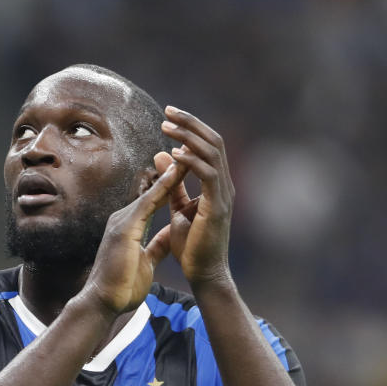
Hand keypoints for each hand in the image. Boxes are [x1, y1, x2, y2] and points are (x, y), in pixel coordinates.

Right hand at [81, 161, 182, 313]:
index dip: (170, 186)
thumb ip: (155, 246)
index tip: (187, 172)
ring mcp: (121, 222)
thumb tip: (167, 237)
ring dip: (171, 174)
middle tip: (189, 153)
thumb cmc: (121, 288)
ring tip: (188, 156)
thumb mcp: (145, 262)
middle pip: (152, 191)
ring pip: (151, 192)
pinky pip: (147, 204)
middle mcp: (123, 219)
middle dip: (172, 173)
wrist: (102, 302)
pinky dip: (162, 188)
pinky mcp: (123, 228)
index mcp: (128, 228)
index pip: (153, 201)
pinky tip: (176, 175)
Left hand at [149, 106, 234, 286]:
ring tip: (167, 126)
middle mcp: (224, 185)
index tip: (169, 116)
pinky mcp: (218, 208)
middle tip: (169, 111)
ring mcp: (223, 195)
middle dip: (190, 124)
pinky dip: (193, 162)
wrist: (202, 274)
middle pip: (212, 142)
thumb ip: (172, 183)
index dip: (190, 128)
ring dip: (189, 137)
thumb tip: (161, 154)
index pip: (207, 146)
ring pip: (212, 153)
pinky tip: (176, 153)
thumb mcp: (178, 208)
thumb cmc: (192, 245)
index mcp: (215, 184)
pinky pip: (208, 176)